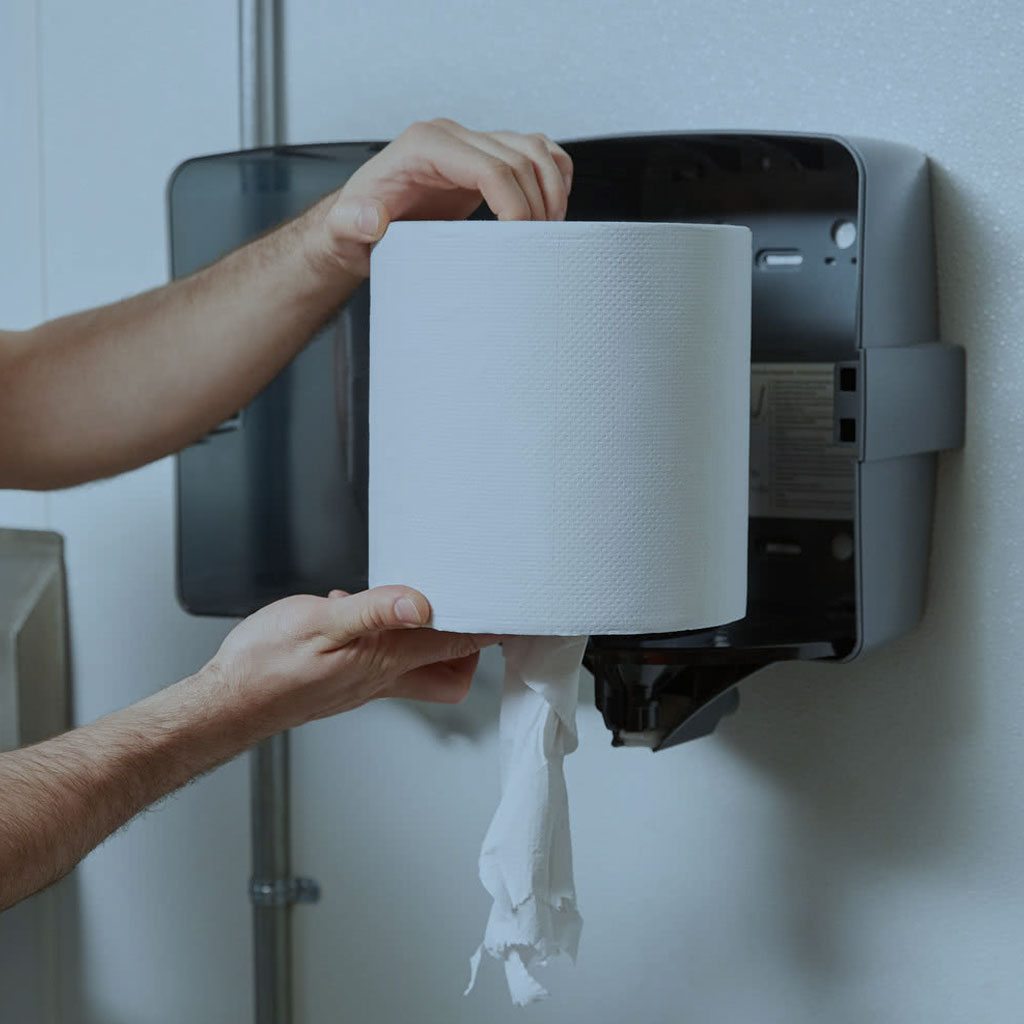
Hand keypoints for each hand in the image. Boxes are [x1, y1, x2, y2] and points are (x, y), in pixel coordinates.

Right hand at [205, 585, 497, 733]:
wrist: (226, 703)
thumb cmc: (265, 668)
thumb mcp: (319, 623)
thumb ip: (373, 610)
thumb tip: (423, 602)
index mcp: (385, 660)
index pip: (455, 645)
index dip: (488, 627)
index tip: (512, 611)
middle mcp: (382, 677)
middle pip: (450, 674)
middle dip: (468, 647)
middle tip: (469, 613)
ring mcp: (363, 683)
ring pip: (416, 669)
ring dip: (426, 639)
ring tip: (420, 607)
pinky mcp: (344, 681)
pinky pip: (381, 661)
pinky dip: (383, 636)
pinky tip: (361, 614)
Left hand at [305, 118, 573, 277]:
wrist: (358, 227)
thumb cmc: (355, 230)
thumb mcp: (343, 231)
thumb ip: (352, 223)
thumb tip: (374, 218)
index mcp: (424, 146)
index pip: (489, 166)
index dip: (515, 203)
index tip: (520, 239)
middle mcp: (451, 137)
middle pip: (519, 158)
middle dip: (538, 204)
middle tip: (539, 246)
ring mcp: (471, 144)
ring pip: (534, 148)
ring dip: (553, 188)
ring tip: (550, 230)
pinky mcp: (485, 158)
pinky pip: (534, 153)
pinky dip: (553, 175)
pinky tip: (551, 209)